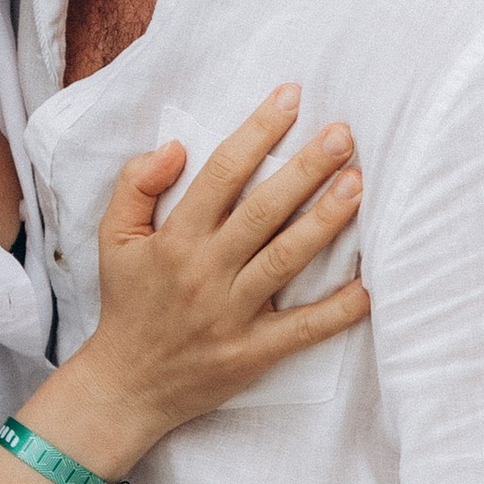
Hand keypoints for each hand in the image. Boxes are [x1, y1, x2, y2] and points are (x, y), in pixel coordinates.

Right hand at [66, 86, 368, 453]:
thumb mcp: (112, 237)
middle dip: (306, 168)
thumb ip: (136, 184)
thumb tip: (178, 146)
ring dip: (325, 221)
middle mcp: (205, 271)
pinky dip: (340, 308)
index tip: (291, 98)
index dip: (258, 131)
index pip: (222, 173)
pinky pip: (304, 328)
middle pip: (263, 210)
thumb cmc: (126, 302)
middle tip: (344, 135)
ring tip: (358, 184)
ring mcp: (232, 314)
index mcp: (175, 239)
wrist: (125, 385)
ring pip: (286, 259)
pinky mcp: (253, 353)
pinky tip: (371, 282)